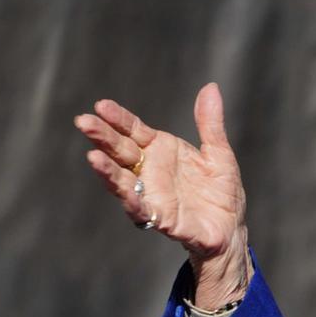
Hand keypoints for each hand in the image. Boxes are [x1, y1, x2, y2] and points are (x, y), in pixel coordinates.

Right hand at [74, 82, 252, 309]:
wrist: (231, 228)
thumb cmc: (222, 192)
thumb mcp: (219, 153)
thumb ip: (210, 124)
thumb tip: (211, 87)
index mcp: (160, 150)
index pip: (133, 130)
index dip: (118, 119)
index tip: (101, 106)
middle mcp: (149, 171)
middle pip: (120, 151)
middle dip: (102, 137)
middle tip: (84, 122)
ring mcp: (151, 194)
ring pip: (123, 180)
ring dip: (107, 170)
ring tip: (93, 158)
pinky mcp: (159, 217)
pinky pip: (140, 208)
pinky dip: (129, 199)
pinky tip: (120, 189)